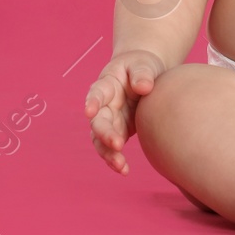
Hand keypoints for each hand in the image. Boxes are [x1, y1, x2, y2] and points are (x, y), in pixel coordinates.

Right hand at [84, 49, 165, 174]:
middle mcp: (104, 104)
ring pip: (100, 140)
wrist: (144, 75)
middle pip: (98, 121)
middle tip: (117, 144)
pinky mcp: (118, 131)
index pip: (97, 92)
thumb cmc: (141, 66)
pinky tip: (124, 170)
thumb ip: (142, 73)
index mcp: (108, 84)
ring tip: (121, 165)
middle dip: (104, 134)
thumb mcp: (143, 64)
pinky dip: (116, 160)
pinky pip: (112, 148)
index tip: (89, 112)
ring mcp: (109, 119)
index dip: (92, 101)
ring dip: (108, 153)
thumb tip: (144, 86)